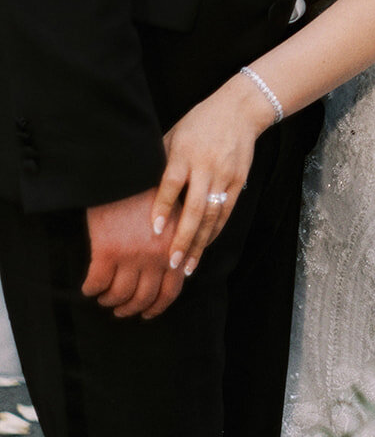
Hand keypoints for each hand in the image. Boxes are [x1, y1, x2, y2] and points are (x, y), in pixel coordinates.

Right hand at [82, 187, 185, 319]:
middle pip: (143, 298)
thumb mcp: (172, 215)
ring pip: (118, 295)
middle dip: (131, 309)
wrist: (126, 171)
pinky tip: (89, 287)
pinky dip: (91, 290)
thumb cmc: (148, 190)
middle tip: (122, 310)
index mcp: (175, 246)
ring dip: (110, 301)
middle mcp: (156, 255)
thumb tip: (173, 271)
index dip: (157, 307)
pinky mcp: (106, 251)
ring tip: (105, 298)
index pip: (171, 290)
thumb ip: (174, 243)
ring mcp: (131, 255)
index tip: (147, 313)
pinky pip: (97, 284)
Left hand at [150, 74, 276, 276]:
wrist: (240, 109)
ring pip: (212, 215)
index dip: (164, 207)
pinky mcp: (239, 180)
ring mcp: (224, 174)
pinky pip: (226, 211)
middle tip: (171, 263)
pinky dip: (215, 231)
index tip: (155, 230)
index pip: (173, 184)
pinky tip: (204, 246)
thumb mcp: (174, 134)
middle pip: (195, 207)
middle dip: (183, 237)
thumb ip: (161, 162)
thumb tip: (139, 191)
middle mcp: (206, 166)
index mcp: (185, 153)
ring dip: (200, 243)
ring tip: (187, 266)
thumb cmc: (199, 122)